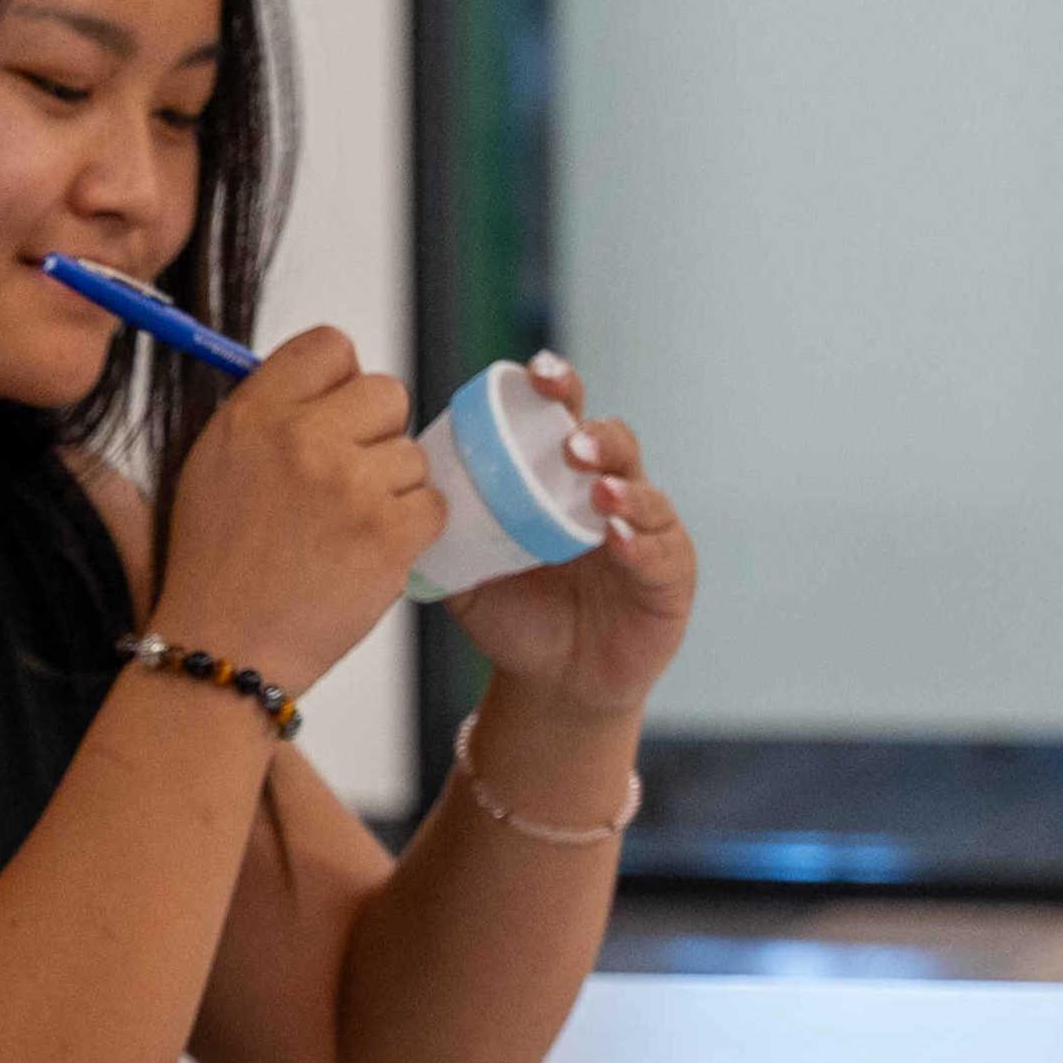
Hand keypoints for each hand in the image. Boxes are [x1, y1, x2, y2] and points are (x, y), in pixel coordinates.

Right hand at [149, 325, 442, 692]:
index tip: (334, 414)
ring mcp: (350, 486)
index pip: (331, 346)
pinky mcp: (388, 534)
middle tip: (347, 479)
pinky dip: (410, 530)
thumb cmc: (216, 564)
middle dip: (375, 433)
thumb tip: (327, 383)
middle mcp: (303, 438)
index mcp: (255, 413)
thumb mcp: (214, 464)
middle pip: (386, 392)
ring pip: (411, 455)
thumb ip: (269, 414)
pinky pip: (432, 505)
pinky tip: (369, 551)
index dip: (341, 380)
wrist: (224, 648)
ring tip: (348, 529)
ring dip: (391, 489)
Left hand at [440, 355, 693, 712]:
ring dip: (621, 489)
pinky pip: (661, 554)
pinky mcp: (670, 577)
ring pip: (644, 495)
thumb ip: (441, 539)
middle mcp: (609, 495)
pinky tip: (618, 541)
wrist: (553, 686)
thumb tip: (393, 499)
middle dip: (595, 435)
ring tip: (596, 490)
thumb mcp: (467, 578)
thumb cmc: (516, 618)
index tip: (534, 375)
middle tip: (569, 442)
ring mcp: (646, 534)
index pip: (564, 418)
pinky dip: (641, 544)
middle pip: (614, 444)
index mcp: (561, 480)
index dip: (555, 388)